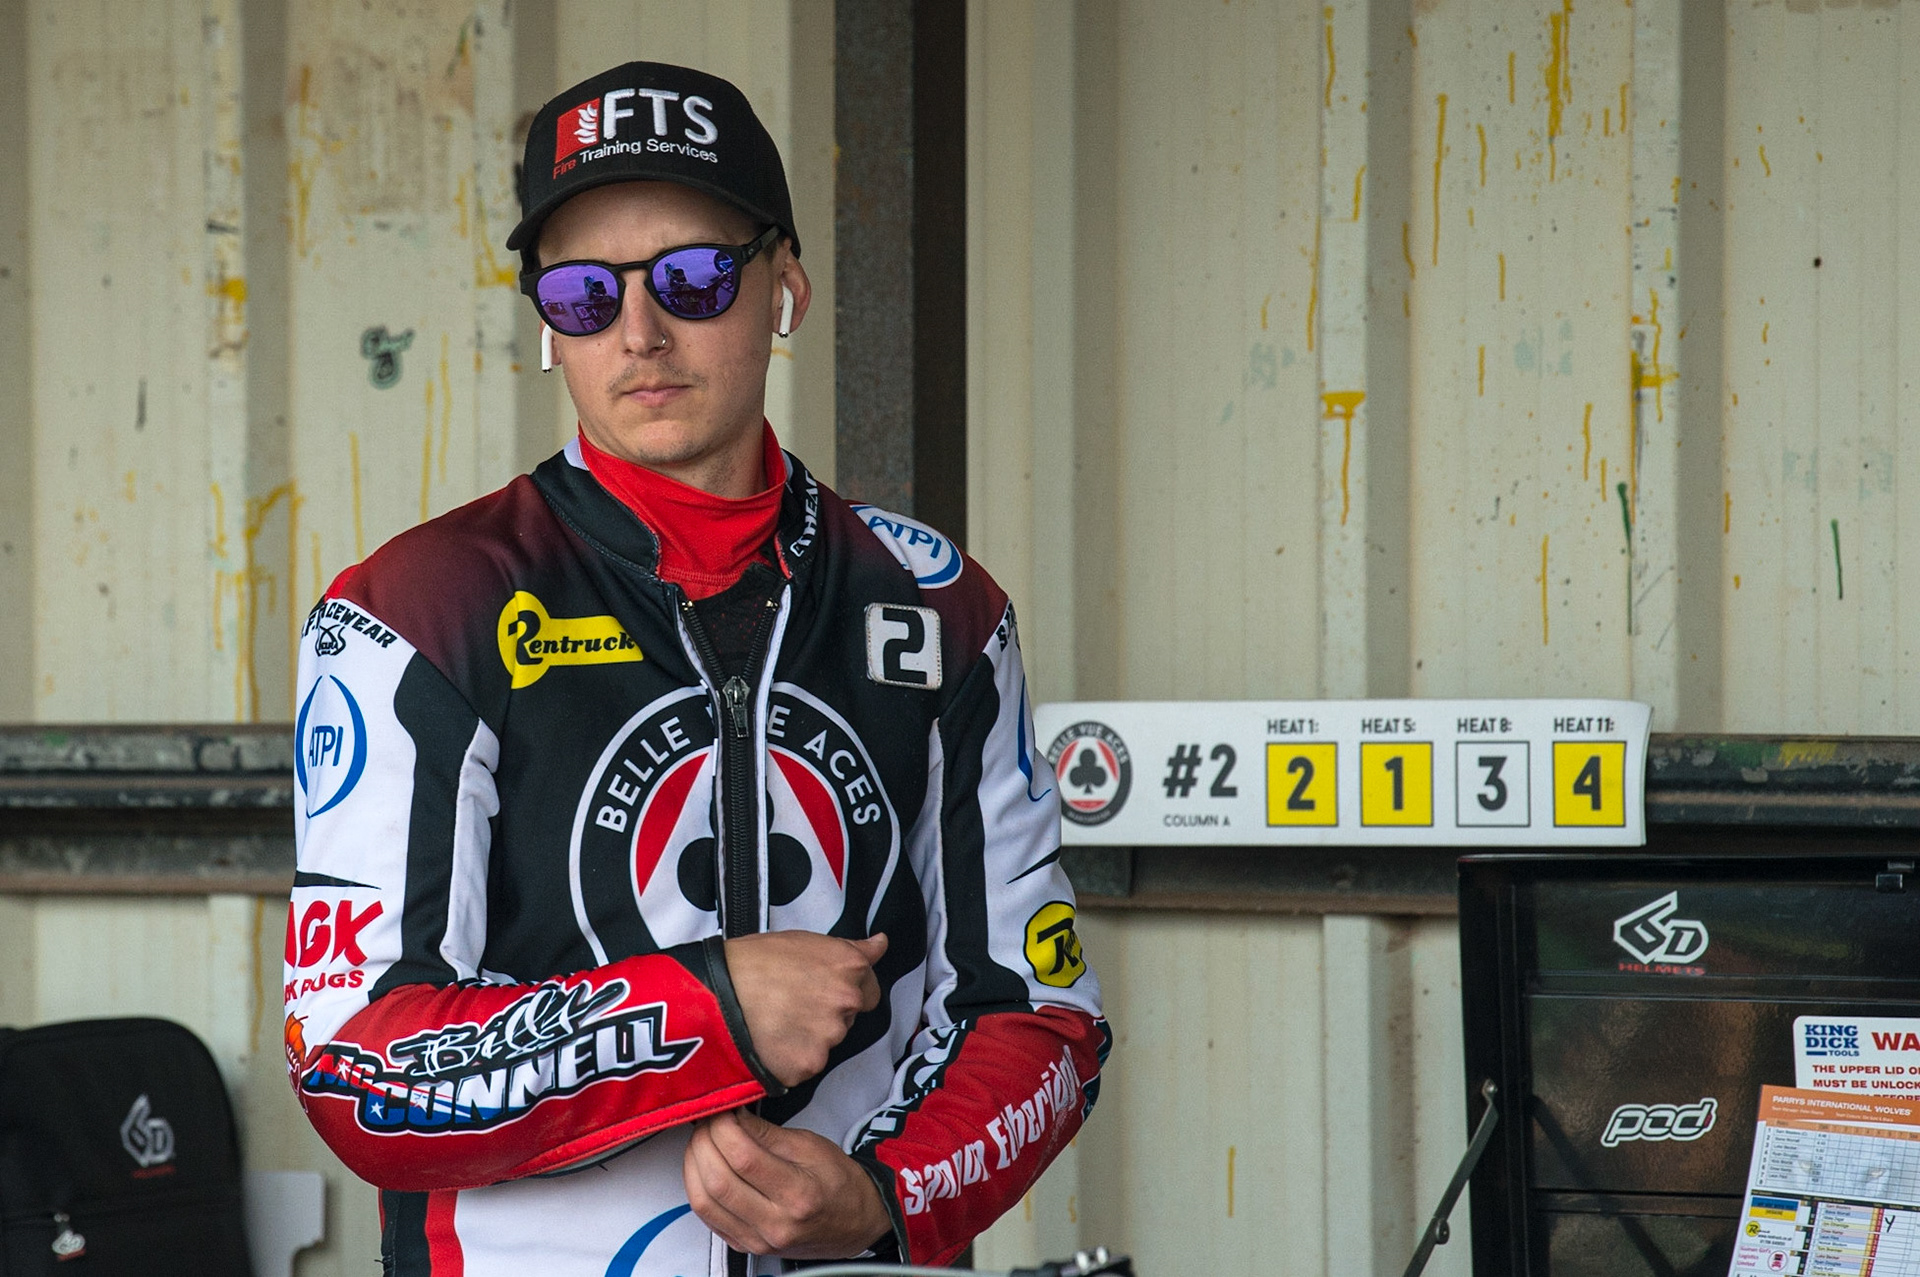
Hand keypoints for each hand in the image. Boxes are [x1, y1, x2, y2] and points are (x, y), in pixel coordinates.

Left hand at [684, 1108, 892, 1257]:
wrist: (854, 1223)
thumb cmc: (839, 1183)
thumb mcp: (812, 1146)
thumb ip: (768, 1133)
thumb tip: (733, 1116)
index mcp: (798, 1195)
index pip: (743, 1158)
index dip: (723, 1128)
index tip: (722, 1110)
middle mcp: (775, 1224)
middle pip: (718, 1181)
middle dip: (703, 1142)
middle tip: (707, 1121)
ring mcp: (757, 1240)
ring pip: (704, 1202)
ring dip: (693, 1165)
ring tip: (701, 1141)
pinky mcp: (745, 1247)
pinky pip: (707, 1218)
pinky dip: (697, 1188)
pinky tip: (703, 1167)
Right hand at [723, 931, 886, 1086]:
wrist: (714, 995)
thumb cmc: (751, 962)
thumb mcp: (804, 941)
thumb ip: (849, 948)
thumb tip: (881, 944)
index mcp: (849, 968)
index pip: (870, 992)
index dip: (847, 992)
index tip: (824, 992)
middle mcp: (845, 1002)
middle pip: (846, 1018)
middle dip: (825, 1015)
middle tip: (790, 1004)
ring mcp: (828, 1037)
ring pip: (825, 1043)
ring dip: (807, 1037)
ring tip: (774, 1020)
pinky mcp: (807, 1066)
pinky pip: (804, 1065)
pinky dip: (790, 1058)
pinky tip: (769, 1040)